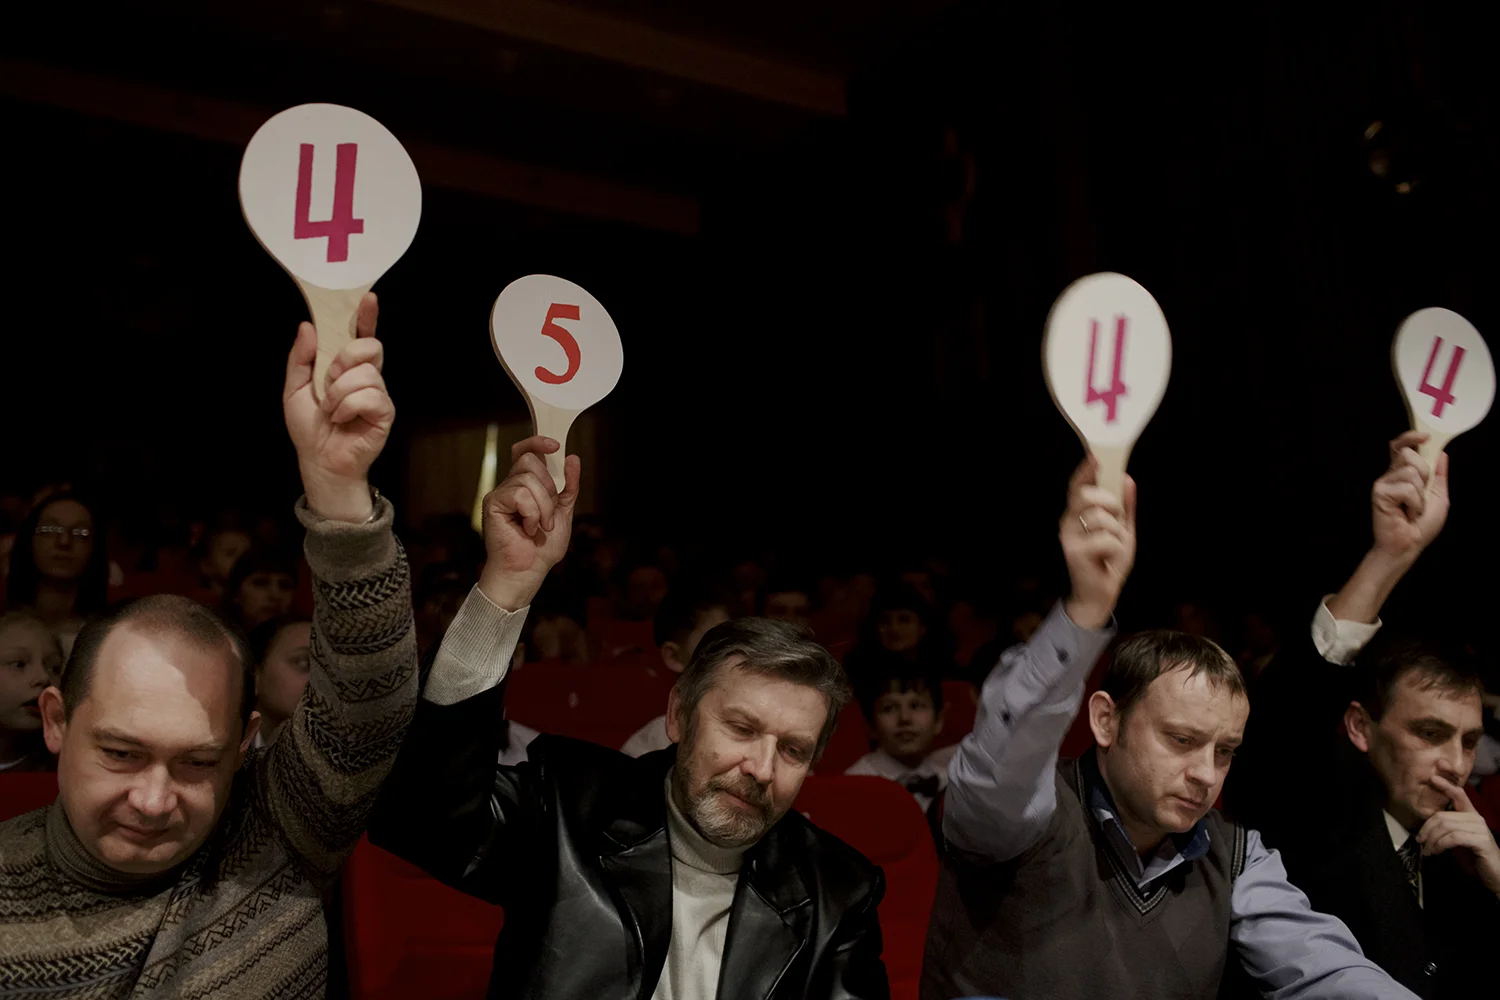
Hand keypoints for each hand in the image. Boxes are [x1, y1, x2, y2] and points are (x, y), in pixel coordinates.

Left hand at [283, 293, 392, 521]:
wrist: (318, 460)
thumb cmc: (309, 428)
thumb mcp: (293, 388)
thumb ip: (300, 358)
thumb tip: (307, 327)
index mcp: (347, 366)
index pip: (361, 335)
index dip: (366, 316)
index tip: (367, 298)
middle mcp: (367, 376)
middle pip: (370, 346)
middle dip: (345, 359)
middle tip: (329, 380)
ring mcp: (378, 393)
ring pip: (366, 373)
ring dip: (339, 392)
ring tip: (331, 410)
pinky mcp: (384, 412)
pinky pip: (369, 396)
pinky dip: (348, 407)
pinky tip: (342, 418)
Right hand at [476, 436, 580, 610]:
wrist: (528, 572)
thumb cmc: (542, 548)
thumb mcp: (563, 513)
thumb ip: (568, 487)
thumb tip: (572, 458)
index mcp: (525, 485)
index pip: (525, 452)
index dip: (537, 442)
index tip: (555, 445)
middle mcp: (510, 486)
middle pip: (529, 460)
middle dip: (548, 486)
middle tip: (550, 512)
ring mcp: (500, 494)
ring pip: (527, 479)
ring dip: (544, 507)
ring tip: (541, 527)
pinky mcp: (493, 505)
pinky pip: (520, 495)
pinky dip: (532, 513)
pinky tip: (528, 529)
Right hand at [1059, 459, 1135, 628]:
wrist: (1100, 595)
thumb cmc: (1109, 561)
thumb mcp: (1123, 531)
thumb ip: (1126, 507)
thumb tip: (1127, 480)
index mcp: (1078, 513)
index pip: (1078, 485)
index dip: (1085, 470)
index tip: (1096, 457)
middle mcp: (1069, 521)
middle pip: (1088, 495)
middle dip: (1110, 502)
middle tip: (1118, 519)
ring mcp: (1070, 536)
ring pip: (1101, 517)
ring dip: (1117, 532)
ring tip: (1113, 546)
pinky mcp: (1074, 551)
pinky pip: (1106, 538)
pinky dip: (1116, 548)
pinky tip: (1108, 559)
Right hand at [1371, 431, 1448, 562]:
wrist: (1409, 544)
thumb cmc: (1421, 525)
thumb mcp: (1439, 496)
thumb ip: (1439, 475)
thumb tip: (1442, 454)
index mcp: (1404, 473)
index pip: (1402, 447)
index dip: (1410, 437)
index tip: (1425, 436)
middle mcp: (1391, 475)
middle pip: (1409, 454)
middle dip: (1424, 472)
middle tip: (1422, 494)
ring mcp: (1384, 482)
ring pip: (1410, 471)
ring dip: (1420, 494)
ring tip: (1413, 508)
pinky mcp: (1379, 492)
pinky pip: (1406, 488)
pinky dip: (1414, 503)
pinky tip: (1407, 513)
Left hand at [1418, 774, 1499, 896]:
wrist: (1494, 876)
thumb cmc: (1474, 858)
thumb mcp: (1457, 841)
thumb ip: (1446, 830)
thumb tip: (1425, 828)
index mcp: (1471, 815)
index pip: (1458, 794)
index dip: (1446, 784)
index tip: (1432, 777)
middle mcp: (1477, 818)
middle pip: (1442, 816)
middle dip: (1426, 829)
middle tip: (1420, 841)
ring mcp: (1480, 828)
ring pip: (1445, 826)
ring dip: (1431, 840)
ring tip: (1427, 850)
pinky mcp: (1481, 840)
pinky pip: (1453, 837)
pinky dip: (1440, 844)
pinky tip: (1435, 852)